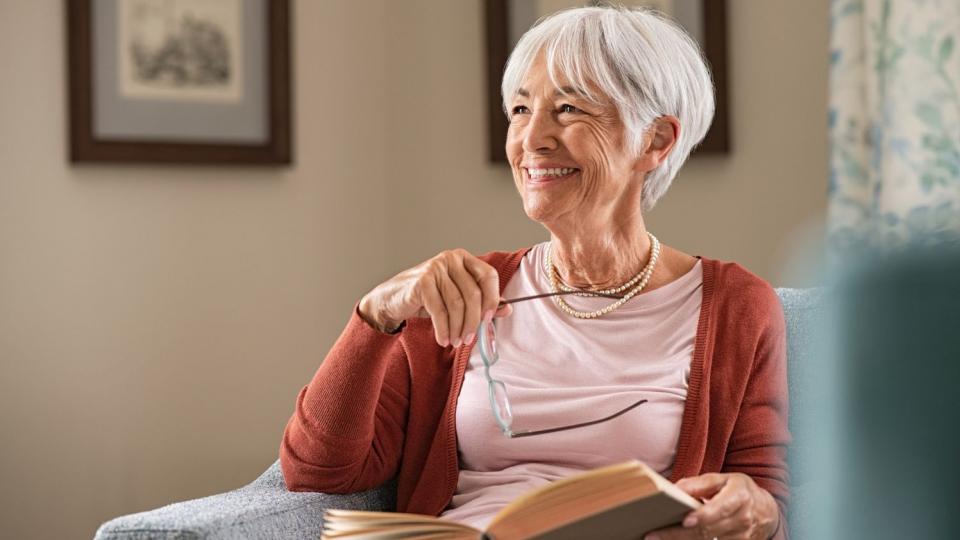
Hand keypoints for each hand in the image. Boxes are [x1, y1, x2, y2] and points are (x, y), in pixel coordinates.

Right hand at [358, 249, 510, 345]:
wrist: (393, 299)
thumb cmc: (428, 298)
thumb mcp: (457, 298)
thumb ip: (482, 302)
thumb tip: (507, 309)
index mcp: (463, 259)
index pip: (489, 275)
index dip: (493, 298)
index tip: (489, 319)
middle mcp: (450, 259)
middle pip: (473, 294)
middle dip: (473, 321)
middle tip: (469, 339)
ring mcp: (435, 268)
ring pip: (457, 305)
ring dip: (458, 328)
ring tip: (455, 342)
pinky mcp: (422, 282)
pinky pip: (440, 311)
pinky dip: (443, 329)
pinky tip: (443, 339)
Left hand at [643, 473, 778, 539]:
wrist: (765, 511)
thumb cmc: (738, 491)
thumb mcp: (723, 479)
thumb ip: (699, 484)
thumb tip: (674, 489)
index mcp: (739, 497)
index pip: (720, 508)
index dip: (703, 516)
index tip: (685, 520)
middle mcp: (742, 520)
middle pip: (708, 531)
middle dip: (678, 534)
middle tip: (652, 535)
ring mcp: (741, 538)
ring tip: (657, 539)